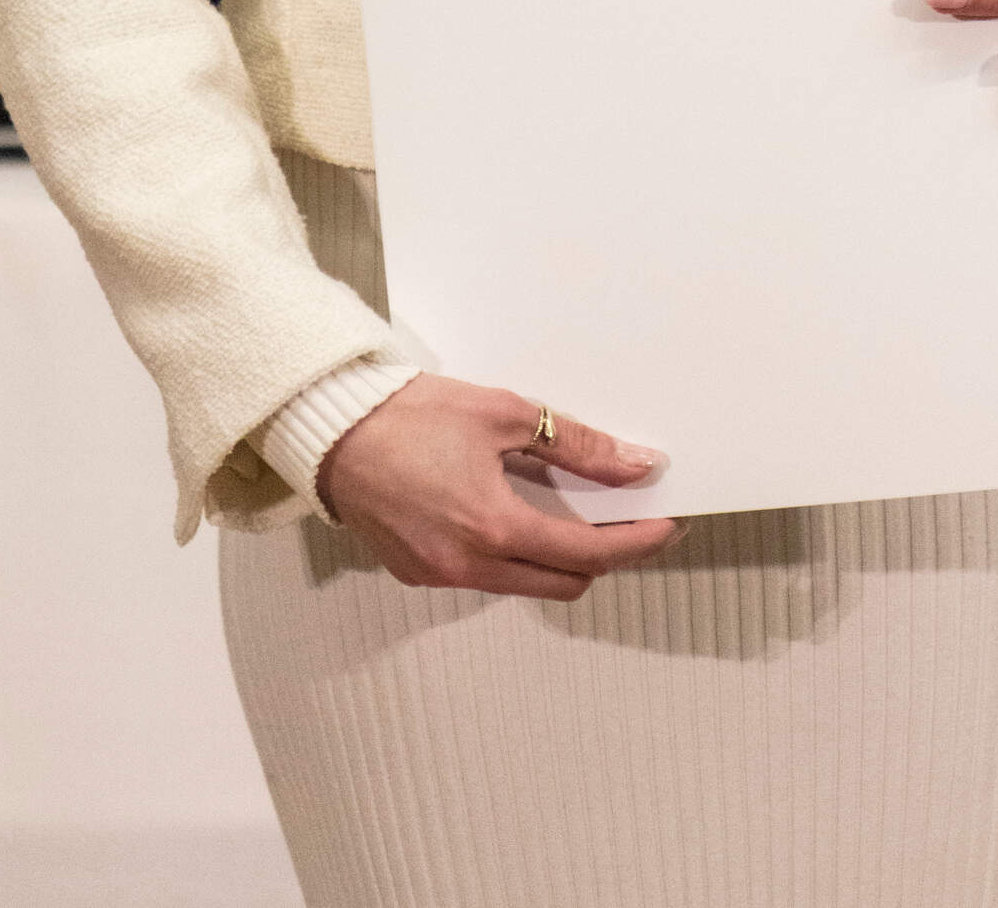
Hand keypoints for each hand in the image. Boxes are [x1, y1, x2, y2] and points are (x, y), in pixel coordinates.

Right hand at [316, 374, 679, 596]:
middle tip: (625, 517)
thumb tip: (635, 464)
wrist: (332, 429)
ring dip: (554, 556)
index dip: (635, 543)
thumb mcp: (503, 414)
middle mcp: (468, 566)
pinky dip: (510, 552)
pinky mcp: (416, 573)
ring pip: (522, 583)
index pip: (586, 555)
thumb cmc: (413, 413)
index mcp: (493, 528)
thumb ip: (574, 445)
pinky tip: (512, 511)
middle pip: (561, 583)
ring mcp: (439, 577)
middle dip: (602, 557)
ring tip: (571, 509)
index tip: (665, 524)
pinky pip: (483, 575)